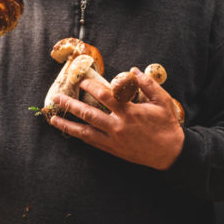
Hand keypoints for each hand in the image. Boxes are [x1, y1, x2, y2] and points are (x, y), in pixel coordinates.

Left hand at [48, 67, 184, 169]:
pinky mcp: (113, 150)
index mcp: (130, 112)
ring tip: (53, 119)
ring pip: (85, 132)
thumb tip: (134, 70)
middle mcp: (118, 127)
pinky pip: (92, 142)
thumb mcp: (162, 101)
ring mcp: (114, 140)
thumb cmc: (166, 125)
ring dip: (68, 125)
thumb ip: (148, 84)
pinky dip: (79, 136)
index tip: (82, 80)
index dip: (91, 86)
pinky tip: (70, 132)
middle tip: (57, 98)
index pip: (105, 96)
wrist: (170, 153)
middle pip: (89, 114)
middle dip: (70, 105)